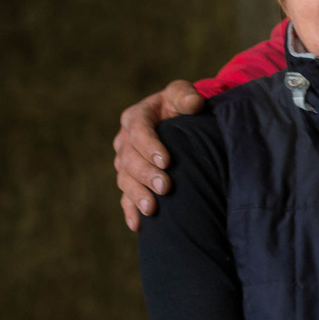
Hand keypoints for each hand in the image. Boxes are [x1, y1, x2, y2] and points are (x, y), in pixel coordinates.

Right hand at [113, 80, 204, 230]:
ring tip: (152, 208)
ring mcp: (125, 162)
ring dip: (137, 194)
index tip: (167, 161)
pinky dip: (130, 210)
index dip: (150, 146)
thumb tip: (193, 103)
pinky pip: (125, 196)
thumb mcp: (183, 95)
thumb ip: (186, 95)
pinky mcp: (129, 179)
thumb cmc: (181, 106)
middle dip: (146, 174)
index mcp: (137, 117)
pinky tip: (138, 224)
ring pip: (125, 180)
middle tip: (165, 187)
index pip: (139, 131)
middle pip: (129, 159)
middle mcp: (125, 140)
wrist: (178, 123)